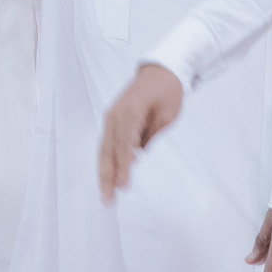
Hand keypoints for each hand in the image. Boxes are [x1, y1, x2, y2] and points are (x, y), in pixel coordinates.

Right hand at [98, 64, 182, 203]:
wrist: (160, 72)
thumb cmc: (167, 91)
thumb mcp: (167, 115)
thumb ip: (150, 136)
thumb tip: (136, 158)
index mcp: (131, 111)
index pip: (125, 144)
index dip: (123, 166)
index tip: (123, 186)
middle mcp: (115, 114)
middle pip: (109, 150)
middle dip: (107, 176)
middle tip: (108, 199)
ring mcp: (111, 117)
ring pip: (104, 149)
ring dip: (104, 172)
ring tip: (105, 195)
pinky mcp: (111, 120)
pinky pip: (106, 144)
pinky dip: (106, 161)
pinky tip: (107, 178)